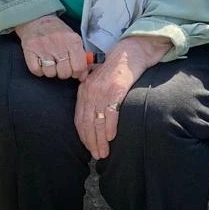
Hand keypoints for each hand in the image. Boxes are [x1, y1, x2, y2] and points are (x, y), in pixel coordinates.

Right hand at [16, 15, 90, 80]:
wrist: (37, 19)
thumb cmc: (57, 32)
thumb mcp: (73, 39)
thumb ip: (80, 57)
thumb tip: (83, 75)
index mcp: (73, 41)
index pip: (79, 67)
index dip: (77, 73)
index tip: (74, 72)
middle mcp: (59, 44)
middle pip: (64, 73)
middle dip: (63, 72)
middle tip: (60, 65)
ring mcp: (43, 47)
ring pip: (50, 73)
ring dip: (50, 71)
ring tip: (50, 61)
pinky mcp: (30, 50)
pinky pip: (37, 71)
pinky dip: (39, 70)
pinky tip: (41, 62)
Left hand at [74, 35, 171, 158]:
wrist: (129, 53)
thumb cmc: (115, 70)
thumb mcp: (97, 81)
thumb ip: (92, 96)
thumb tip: (91, 116)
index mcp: (84, 91)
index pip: (79, 119)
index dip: (83, 136)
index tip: (89, 148)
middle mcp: (90, 92)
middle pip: (87, 123)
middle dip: (92, 142)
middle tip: (98, 156)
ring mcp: (102, 91)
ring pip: (98, 121)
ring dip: (101, 140)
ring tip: (104, 152)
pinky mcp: (116, 90)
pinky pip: (111, 113)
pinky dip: (110, 127)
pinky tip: (111, 137)